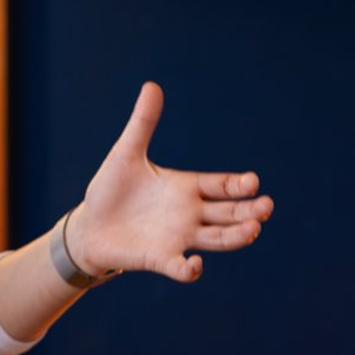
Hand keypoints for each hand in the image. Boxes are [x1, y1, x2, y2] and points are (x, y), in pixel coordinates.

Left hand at [65, 82, 273, 282]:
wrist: (89, 226)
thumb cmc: (111, 190)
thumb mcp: (126, 154)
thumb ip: (142, 123)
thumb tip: (152, 85)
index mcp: (186, 187)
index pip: (222, 186)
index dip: (238, 185)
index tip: (252, 181)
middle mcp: (190, 214)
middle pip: (228, 213)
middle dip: (248, 211)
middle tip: (265, 207)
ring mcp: (178, 238)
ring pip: (217, 239)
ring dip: (235, 237)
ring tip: (252, 231)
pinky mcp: (159, 258)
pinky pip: (179, 267)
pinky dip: (188, 268)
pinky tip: (194, 265)